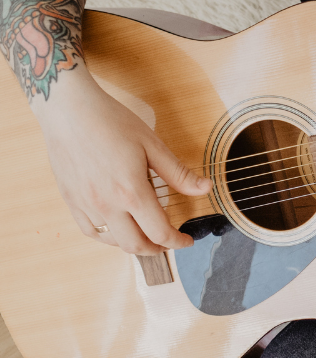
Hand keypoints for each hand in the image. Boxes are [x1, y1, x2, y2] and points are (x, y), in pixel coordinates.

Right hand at [33, 71, 210, 253]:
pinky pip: (90, 231)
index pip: (160, 233)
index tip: (186, 240)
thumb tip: (205, 189)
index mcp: (131, 192)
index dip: (178, 242)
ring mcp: (86, 204)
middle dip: (158, 249)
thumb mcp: (152, 145)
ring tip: (145, 233)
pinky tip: (118, 229)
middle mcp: (107, 203)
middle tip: (168, 242)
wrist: (68, 108)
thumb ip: (178, 174)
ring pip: (113, 241)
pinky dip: (108, 237)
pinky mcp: (70, 199)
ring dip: (133, 243)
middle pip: (136, 245)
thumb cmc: (111, 121)